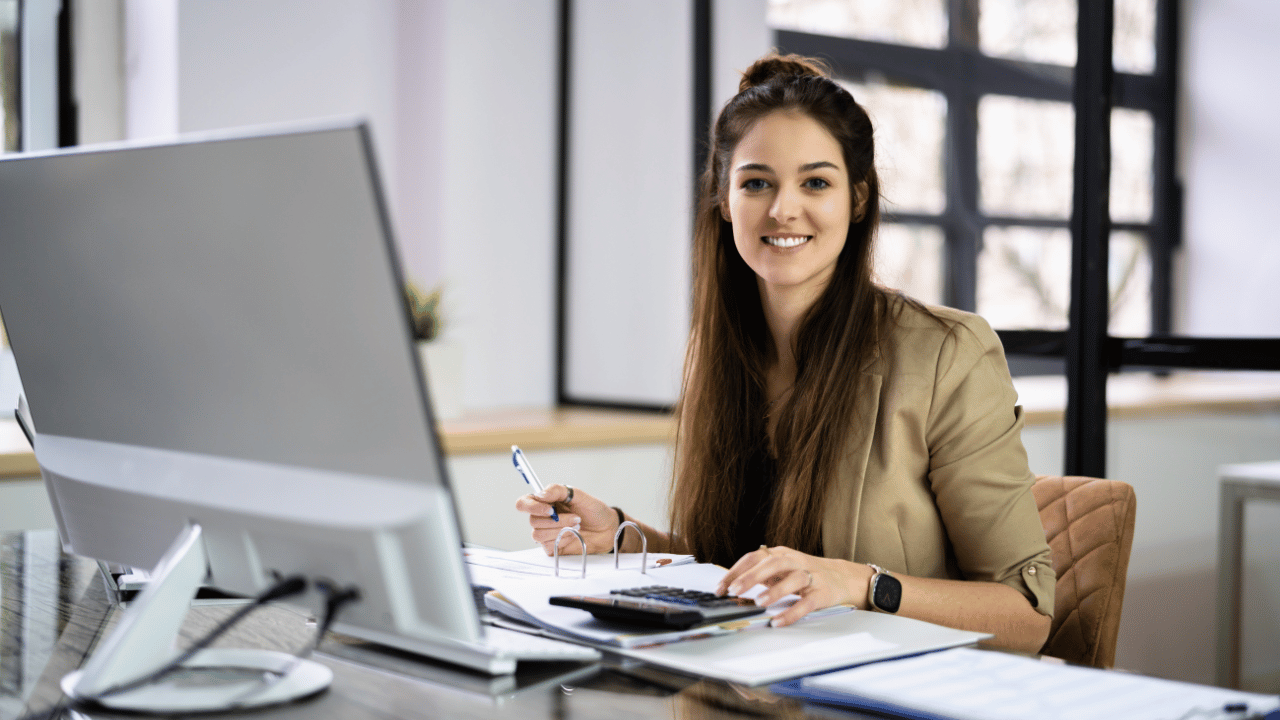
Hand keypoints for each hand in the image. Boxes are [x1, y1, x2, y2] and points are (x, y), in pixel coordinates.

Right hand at [514, 484, 619, 554]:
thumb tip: (540, 495)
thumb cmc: (593, 510)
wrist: (607, 528)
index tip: (550, 508)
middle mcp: (543, 517)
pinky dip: (562, 539)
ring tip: (577, 525)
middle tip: (576, 517)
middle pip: (532, 520)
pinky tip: (573, 535)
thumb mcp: (578, 494)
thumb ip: (558, 490)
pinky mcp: (552, 547)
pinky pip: (547, 545)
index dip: (531, 506)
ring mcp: (546, 533)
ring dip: (560, 529)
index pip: (523, 503)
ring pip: (538, 534)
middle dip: (557, 520)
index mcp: (545, 502)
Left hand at [714, 545, 873, 626]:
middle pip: (772, 563)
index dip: (736, 571)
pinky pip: (807, 603)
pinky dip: (792, 612)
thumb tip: (731, 587)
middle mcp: (795, 562)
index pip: (755, 557)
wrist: (842, 578)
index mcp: (781, 554)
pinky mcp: (822, 593)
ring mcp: (810, 576)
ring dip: (775, 590)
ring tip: (759, 602)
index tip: (721, 587)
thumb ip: (760, 575)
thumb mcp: (781, 570)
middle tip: (735, 591)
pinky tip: (779, 621)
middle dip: (751, 577)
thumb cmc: (805, 574)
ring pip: (793, 579)